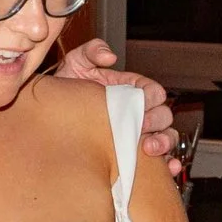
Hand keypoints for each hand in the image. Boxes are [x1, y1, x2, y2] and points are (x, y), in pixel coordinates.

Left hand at [56, 38, 175, 160]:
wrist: (53, 119)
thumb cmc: (68, 90)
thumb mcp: (75, 64)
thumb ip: (91, 51)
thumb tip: (110, 57)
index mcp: (132, 89)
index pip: (154, 92)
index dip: (151, 99)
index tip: (138, 107)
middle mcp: (140, 111)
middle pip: (164, 116)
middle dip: (156, 124)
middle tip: (140, 132)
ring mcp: (140, 133)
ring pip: (167, 137)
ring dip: (164, 143)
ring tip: (149, 150)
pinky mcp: (136, 153)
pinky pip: (161, 160)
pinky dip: (169, 165)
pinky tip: (168, 169)